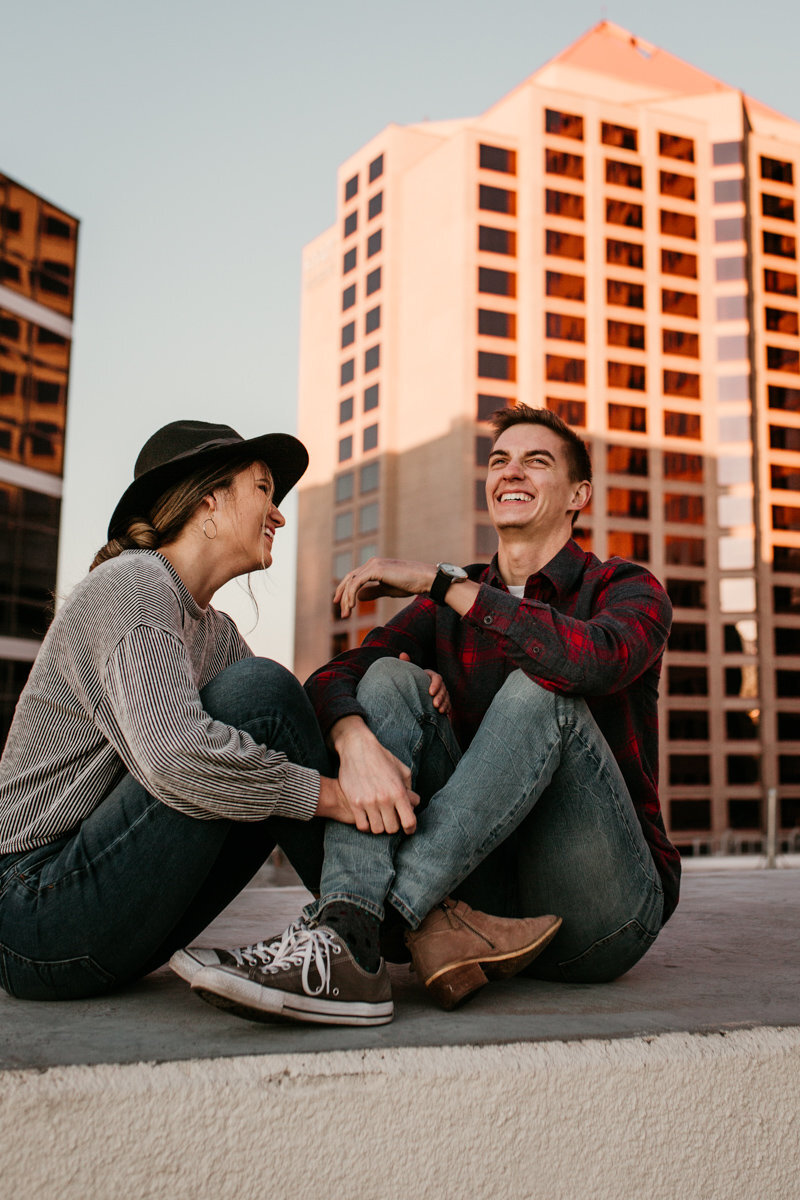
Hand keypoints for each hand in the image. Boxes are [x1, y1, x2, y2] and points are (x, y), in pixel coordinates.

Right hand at [329, 716, 419, 833]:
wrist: (357, 749)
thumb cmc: (382, 758)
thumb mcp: (402, 769)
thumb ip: (409, 788)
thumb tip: (413, 804)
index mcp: (398, 791)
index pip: (409, 821)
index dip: (410, 829)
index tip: (408, 829)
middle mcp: (384, 799)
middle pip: (392, 828)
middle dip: (394, 826)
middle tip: (392, 821)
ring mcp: (368, 802)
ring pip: (377, 829)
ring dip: (380, 826)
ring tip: (380, 819)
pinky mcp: (355, 803)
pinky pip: (362, 826)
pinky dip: (367, 826)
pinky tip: (368, 819)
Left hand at [335, 557, 435, 617]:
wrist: (424, 579)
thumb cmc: (410, 583)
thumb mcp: (388, 590)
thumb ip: (373, 592)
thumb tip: (359, 597)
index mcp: (374, 566)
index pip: (354, 578)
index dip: (346, 591)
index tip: (343, 606)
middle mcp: (372, 563)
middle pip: (349, 579)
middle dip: (343, 596)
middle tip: (342, 613)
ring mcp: (373, 565)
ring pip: (351, 581)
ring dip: (346, 598)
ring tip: (346, 614)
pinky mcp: (376, 570)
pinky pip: (357, 583)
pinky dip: (352, 594)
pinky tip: (353, 607)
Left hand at [398, 652, 450, 715]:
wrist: (411, 696)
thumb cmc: (410, 682)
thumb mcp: (408, 674)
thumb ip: (406, 664)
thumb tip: (403, 654)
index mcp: (430, 676)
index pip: (437, 678)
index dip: (435, 684)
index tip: (430, 692)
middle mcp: (438, 684)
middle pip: (443, 689)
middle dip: (440, 697)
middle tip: (435, 705)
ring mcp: (442, 693)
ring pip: (447, 697)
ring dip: (444, 704)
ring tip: (439, 710)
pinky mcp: (444, 702)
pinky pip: (448, 705)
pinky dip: (447, 709)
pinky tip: (444, 714)